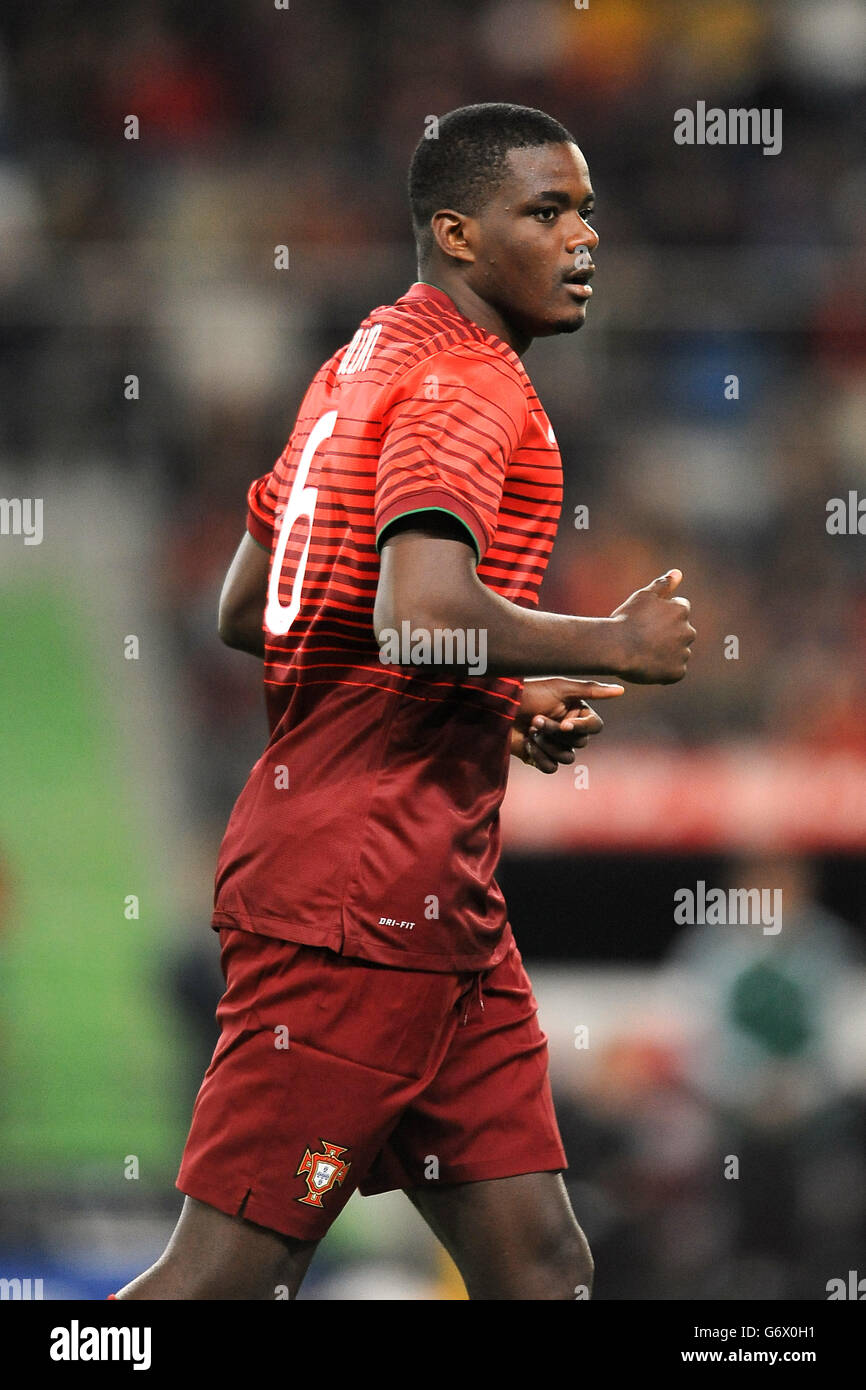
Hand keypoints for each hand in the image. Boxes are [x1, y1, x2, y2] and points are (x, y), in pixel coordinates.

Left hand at [510, 678, 624, 773]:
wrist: (499, 707)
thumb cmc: (530, 693)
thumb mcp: (561, 688)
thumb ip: (592, 690)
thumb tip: (622, 690)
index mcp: (578, 713)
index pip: (594, 727)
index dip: (581, 728)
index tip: (564, 724)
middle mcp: (569, 731)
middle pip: (579, 743)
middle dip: (555, 732)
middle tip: (535, 719)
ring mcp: (555, 746)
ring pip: (567, 758)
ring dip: (547, 745)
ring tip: (530, 730)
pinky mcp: (541, 758)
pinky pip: (551, 768)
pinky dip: (539, 757)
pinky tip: (527, 743)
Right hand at [609, 569, 695, 683]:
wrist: (616, 648)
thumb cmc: (627, 620)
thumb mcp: (643, 596)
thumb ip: (663, 584)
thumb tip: (678, 573)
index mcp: (681, 610)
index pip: (680, 609)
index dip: (662, 615)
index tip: (647, 621)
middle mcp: (688, 631)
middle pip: (681, 632)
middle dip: (668, 634)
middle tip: (644, 638)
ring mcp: (684, 653)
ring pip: (679, 652)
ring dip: (667, 652)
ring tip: (644, 652)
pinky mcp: (678, 672)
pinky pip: (675, 671)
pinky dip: (665, 670)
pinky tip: (648, 666)